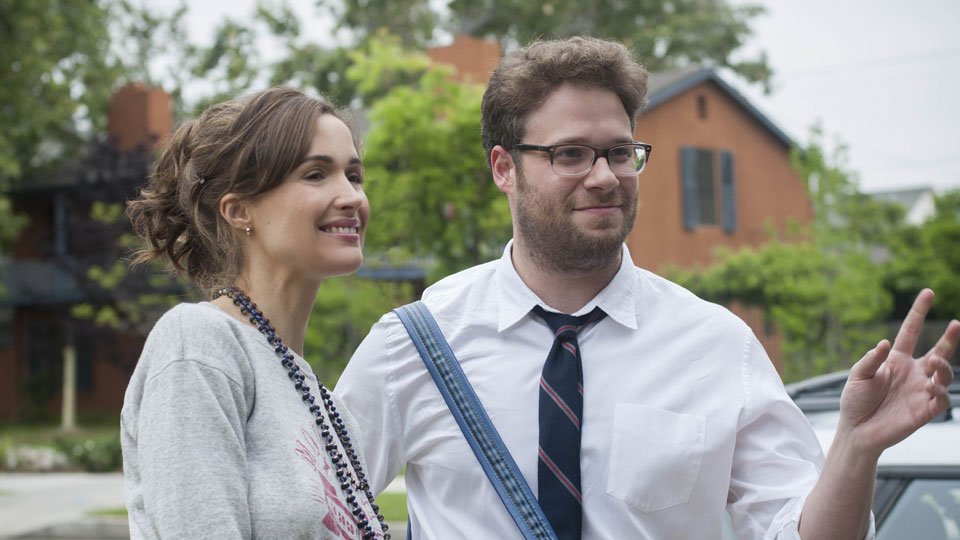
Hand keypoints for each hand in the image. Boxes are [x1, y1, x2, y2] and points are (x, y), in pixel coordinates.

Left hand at [838, 288, 957, 456]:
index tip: (928, 292)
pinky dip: (941, 391)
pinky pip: (942, 398)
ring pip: (944, 374)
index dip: (918, 313)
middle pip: (938, 351)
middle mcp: (913, 372)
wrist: (857, 431)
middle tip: (956, 323)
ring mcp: (921, 390)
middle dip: (950, 338)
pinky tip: (932, 386)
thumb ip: (871, 359)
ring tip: (935, 361)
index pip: (911, 332)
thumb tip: (884, 342)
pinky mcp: (925, 410)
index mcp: (896, 360)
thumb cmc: (855, 401)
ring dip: (944, 366)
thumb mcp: (858, 376)